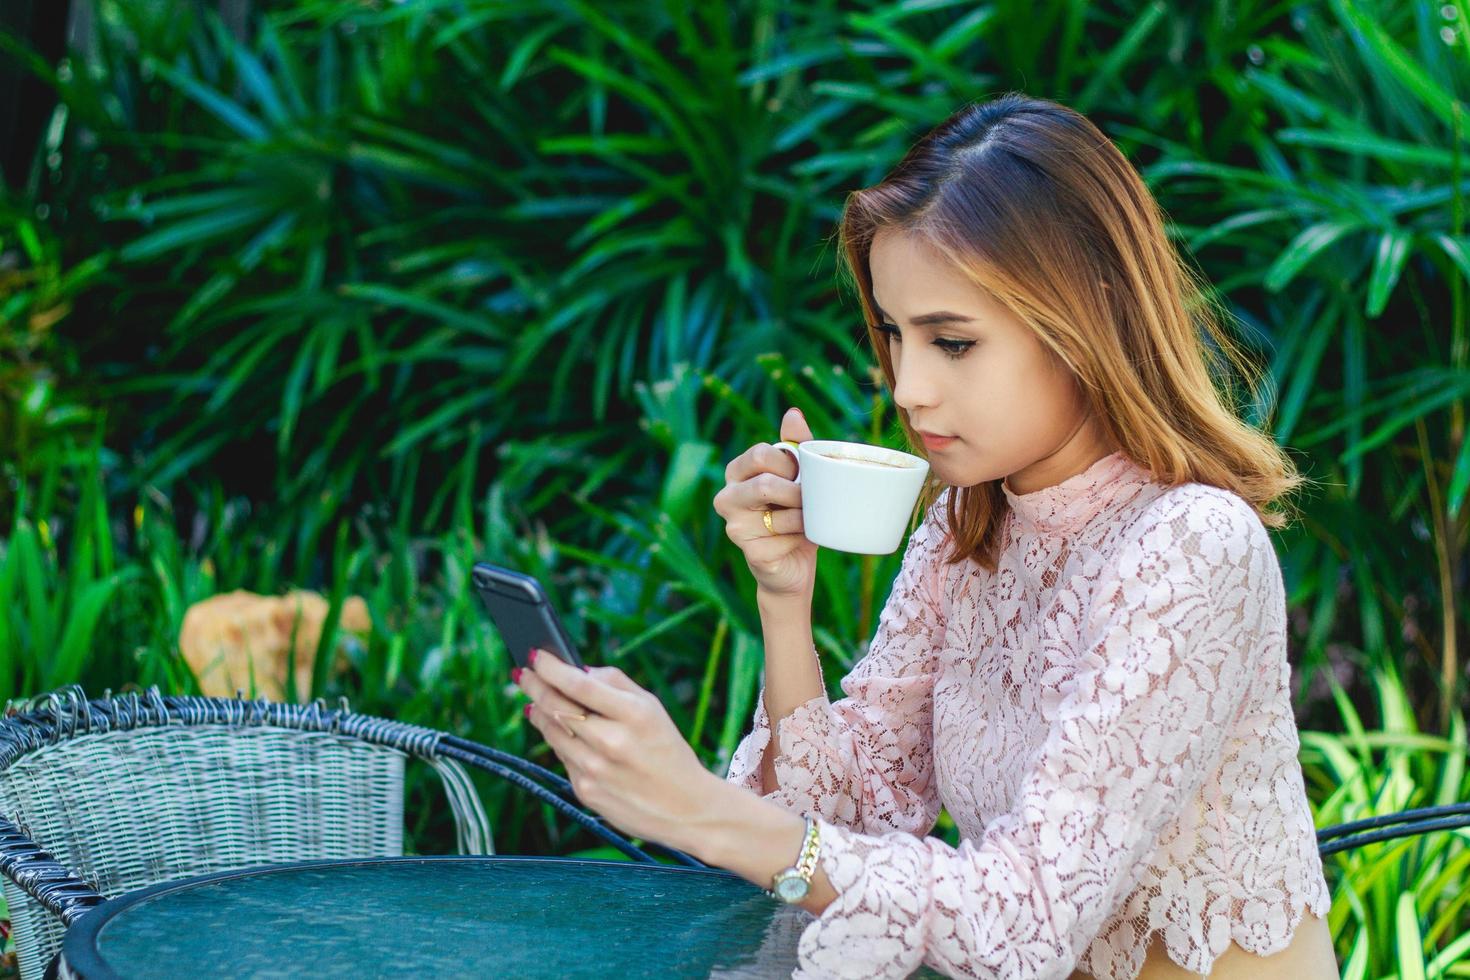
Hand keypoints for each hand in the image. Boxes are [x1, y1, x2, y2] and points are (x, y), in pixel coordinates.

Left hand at [515, 648, 718, 852]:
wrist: (686, 808)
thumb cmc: (666, 750)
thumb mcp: (653, 709)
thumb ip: (615, 683)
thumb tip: (577, 670)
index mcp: (634, 715)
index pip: (579, 685)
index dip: (551, 667)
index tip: (536, 655)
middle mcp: (612, 743)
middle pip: (556, 707)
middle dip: (534, 686)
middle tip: (522, 673)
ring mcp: (596, 770)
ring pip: (551, 732)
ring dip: (538, 712)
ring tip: (534, 700)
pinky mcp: (586, 791)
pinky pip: (561, 757)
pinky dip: (558, 741)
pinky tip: (560, 732)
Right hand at [712, 406, 817, 598]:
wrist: (794, 565)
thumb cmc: (795, 513)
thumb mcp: (798, 476)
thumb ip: (795, 445)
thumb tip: (793, 413)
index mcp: (736, 472)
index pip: (762, 454)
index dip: (791, 464)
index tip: (802, 476)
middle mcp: (726, 497)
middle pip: (766, 483)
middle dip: (798, 492)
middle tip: (808, 500)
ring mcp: (734, 527)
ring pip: (780, 513)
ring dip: (804, 516)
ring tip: (806, 520)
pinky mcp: (750, 552)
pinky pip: (787, 537)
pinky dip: (802, 538)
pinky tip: (798, 542)